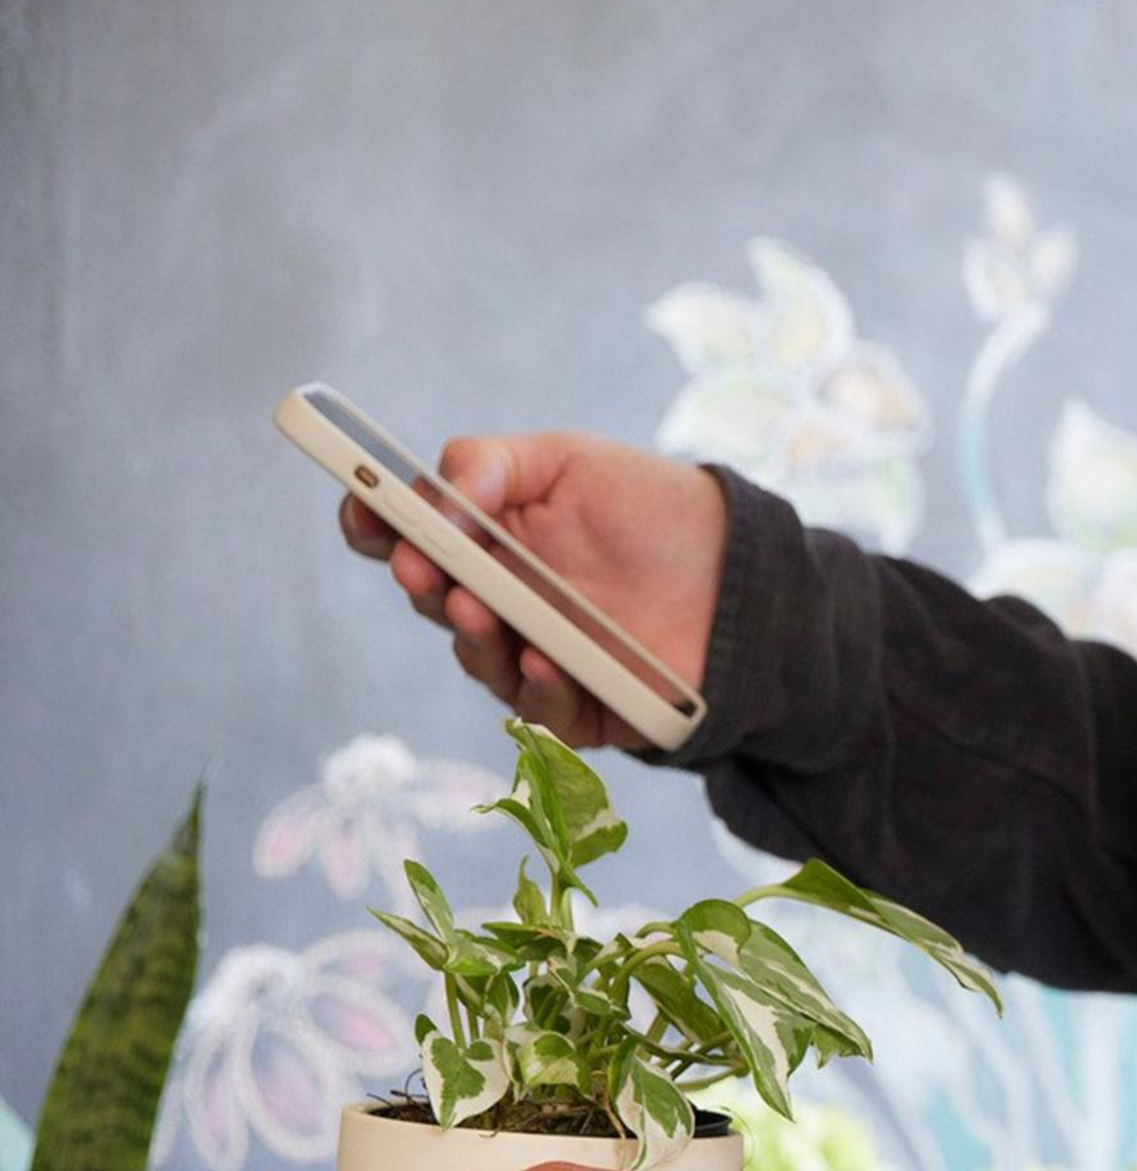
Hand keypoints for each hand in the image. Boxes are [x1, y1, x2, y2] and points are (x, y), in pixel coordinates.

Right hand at [338, 432, 726, 749]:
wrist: (738, 571)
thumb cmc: (650, 509)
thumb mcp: (568, 461)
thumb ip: (490, 465)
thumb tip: (430, 495)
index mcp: (482, 537)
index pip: (403, 534)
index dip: (372, 525)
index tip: (364, 514)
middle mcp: (497, 598)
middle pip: (431, 598)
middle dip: (421, 580)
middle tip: (421, 565)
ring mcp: (531, 654)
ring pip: (476, 657)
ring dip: (470, 635)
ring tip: (479, 606)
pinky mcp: (577, 705)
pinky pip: (542, 709)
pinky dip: (538, 687)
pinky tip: (546, 658)